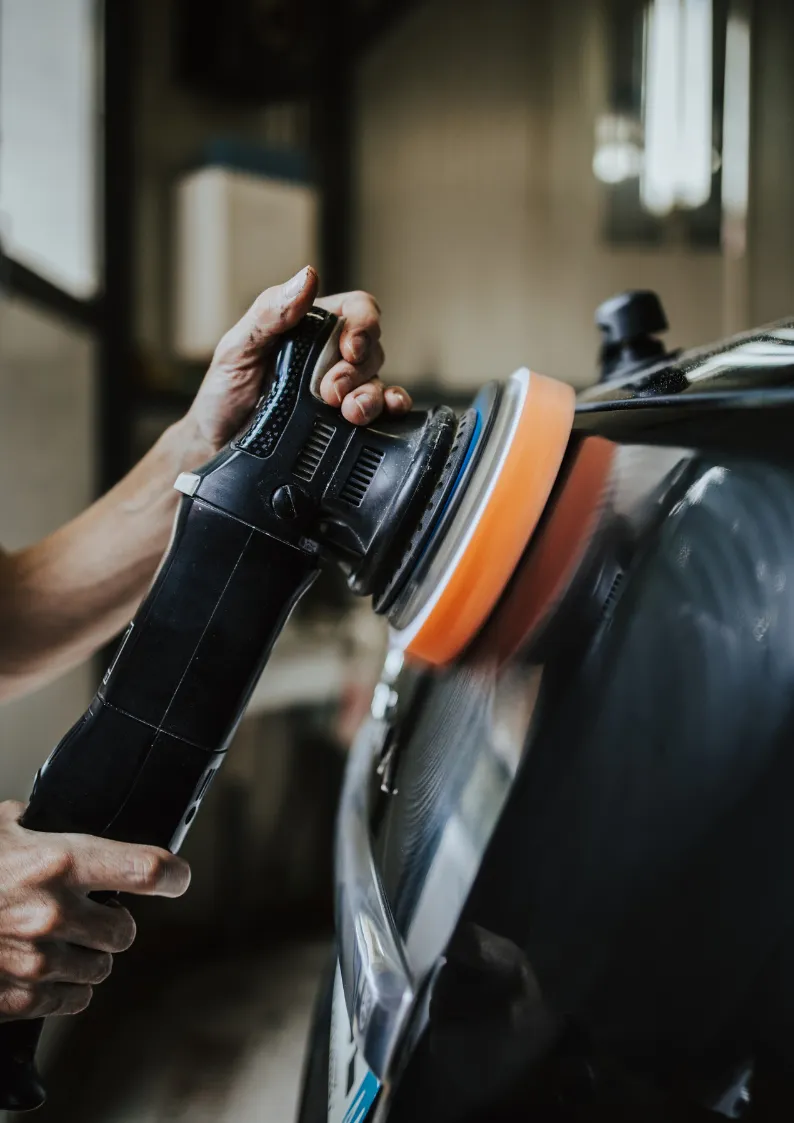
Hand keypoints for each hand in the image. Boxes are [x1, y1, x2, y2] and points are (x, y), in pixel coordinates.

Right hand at [0, 801, 189, 1019]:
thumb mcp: (1, 829)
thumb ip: (37, 826)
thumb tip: (53, 820)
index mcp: (59, 861)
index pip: (145, 868)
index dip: (172, 875)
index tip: (178, 877)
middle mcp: (55, 911)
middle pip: (126, 930)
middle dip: (113, 922)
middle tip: (92, 912)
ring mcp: (37, 959)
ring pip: (101, 969)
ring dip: (89, 956)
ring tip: (60, 939)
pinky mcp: (19, 998)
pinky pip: (72, 1001)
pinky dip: (64, 989)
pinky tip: (45, 969)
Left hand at [184, 266, 411, 455]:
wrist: (216, 446)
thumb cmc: (224, 393)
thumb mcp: (238, 348)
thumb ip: (270, 313)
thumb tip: (307, 278)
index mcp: (309, 329)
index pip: (356, 310)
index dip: (362, 325)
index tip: (349, 347)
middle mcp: (330, 357)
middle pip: (372, 348)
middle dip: (356, 370)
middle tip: (329, 391)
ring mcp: (341, 391)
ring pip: (378, 382)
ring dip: (371, 395)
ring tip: (350, 411)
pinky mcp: (344, 424)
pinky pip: (383, 412)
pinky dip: (392, 409)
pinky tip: (388, 411)